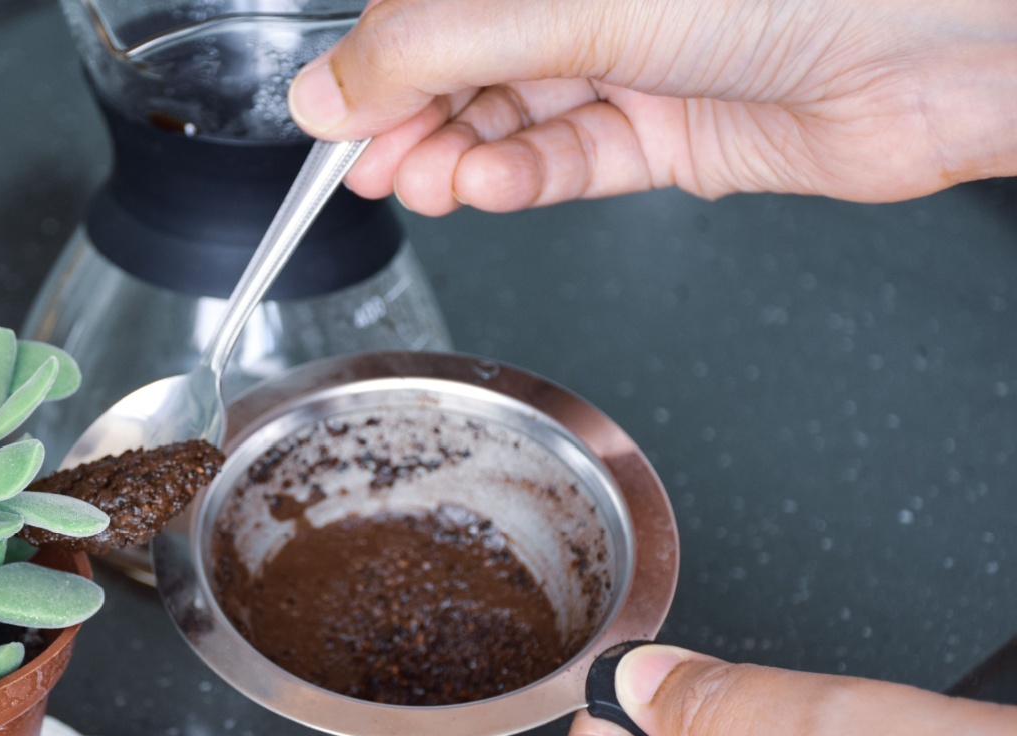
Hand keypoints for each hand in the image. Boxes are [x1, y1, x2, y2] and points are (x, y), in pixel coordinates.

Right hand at [287, 0, 1016, 214]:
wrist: (939, 45)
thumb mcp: (574, 2)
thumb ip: (440, 48)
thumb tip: (327, 88)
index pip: (439, 3)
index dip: (378, 58)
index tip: (328, 115)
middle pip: (470, 61)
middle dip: (412, 117)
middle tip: (367, 166)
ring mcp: (639, 59)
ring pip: (516, 115)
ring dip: (459, 156)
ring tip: (422, 183)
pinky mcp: (675, 130)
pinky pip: (575, 160)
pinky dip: (524, 180)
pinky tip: (486, 186)